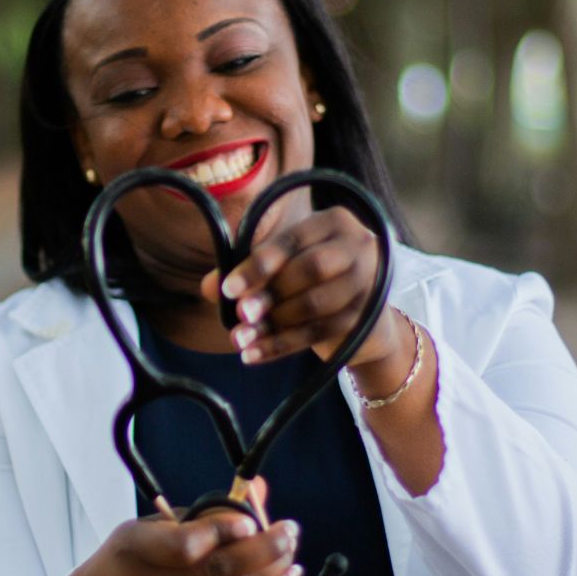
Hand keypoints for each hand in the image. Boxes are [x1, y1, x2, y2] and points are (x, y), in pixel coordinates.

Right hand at [61, 490, 302, 575]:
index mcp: (135, 551)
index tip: (248, 522)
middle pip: (221, 572)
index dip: (220, 533)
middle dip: (265, 549)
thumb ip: (200, 514)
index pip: (184, 546)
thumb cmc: (127, 562)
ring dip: (275, 570)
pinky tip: (287, 574)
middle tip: (288, 530)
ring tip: (290, 547)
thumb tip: (256, 491)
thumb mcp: (146, 526)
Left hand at [199, 206, 402, 367]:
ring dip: (273, 323)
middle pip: (311, 268)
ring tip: (241, 338)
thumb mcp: (285, 268)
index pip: (292, 239)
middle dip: (270, 293)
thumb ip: (248, 272)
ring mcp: (368, 282)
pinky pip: (318, 333)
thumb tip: (208, 287)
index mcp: (334, 222)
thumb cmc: (315, 283)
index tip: (228, 289)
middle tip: (240, 314)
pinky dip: (281, 345)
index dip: (259, 264)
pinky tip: (254, 354)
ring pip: (316, 304)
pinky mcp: (366, 318)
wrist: (367, 323)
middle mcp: (359, 245)